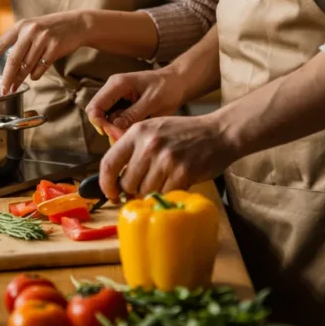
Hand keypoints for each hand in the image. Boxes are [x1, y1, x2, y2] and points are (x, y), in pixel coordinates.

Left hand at [0, 11, 89, 93]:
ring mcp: (43, 38)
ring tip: (15, 87)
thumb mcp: (33, 28)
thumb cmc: (52, 29)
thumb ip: (20, 42)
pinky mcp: (54, 47)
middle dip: (7, 77)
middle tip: (3, 89)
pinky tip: (34, 76)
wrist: (77, 24)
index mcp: (21, 25)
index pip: (1, 42)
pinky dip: (36, 74)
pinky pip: (41, 67)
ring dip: (20, 79)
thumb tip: (8, 68)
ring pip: (27, 66)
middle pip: (14, 60)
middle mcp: (31, 31)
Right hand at [86, 68, 186, 132]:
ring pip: (106, 119)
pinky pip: (115, 120)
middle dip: (109, 129)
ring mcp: (116, 97)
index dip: (101, 124)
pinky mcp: (122, 104)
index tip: (117, 135)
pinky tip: (136, 129)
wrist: (177, 82)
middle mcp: (112, 89)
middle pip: (98, 114)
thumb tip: (115, 126)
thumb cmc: (167, 87)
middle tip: (127, 138)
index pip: (95, 107)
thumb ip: (133, 113)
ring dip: (117, 129)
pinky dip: (123, 127)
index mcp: (117, 84)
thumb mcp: (153, 101)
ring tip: (136, 133)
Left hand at [98, 113, 235, 199]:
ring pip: (145, 192)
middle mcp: (149, 144)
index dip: (105, 184)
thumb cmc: (185, 134)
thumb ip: (134, 150)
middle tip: (143, 189)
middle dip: (133, 191)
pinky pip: (164, 194)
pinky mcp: (182, 172)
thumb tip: (115, 180)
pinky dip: (168, 194)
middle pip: (127, 182)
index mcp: (137, 132)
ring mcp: (165, 158)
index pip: (108, 163)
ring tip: (163, 181)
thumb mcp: (155, 131)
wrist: (219, 132)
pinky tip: (176, 182)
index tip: (111, 193)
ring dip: (152, 193)